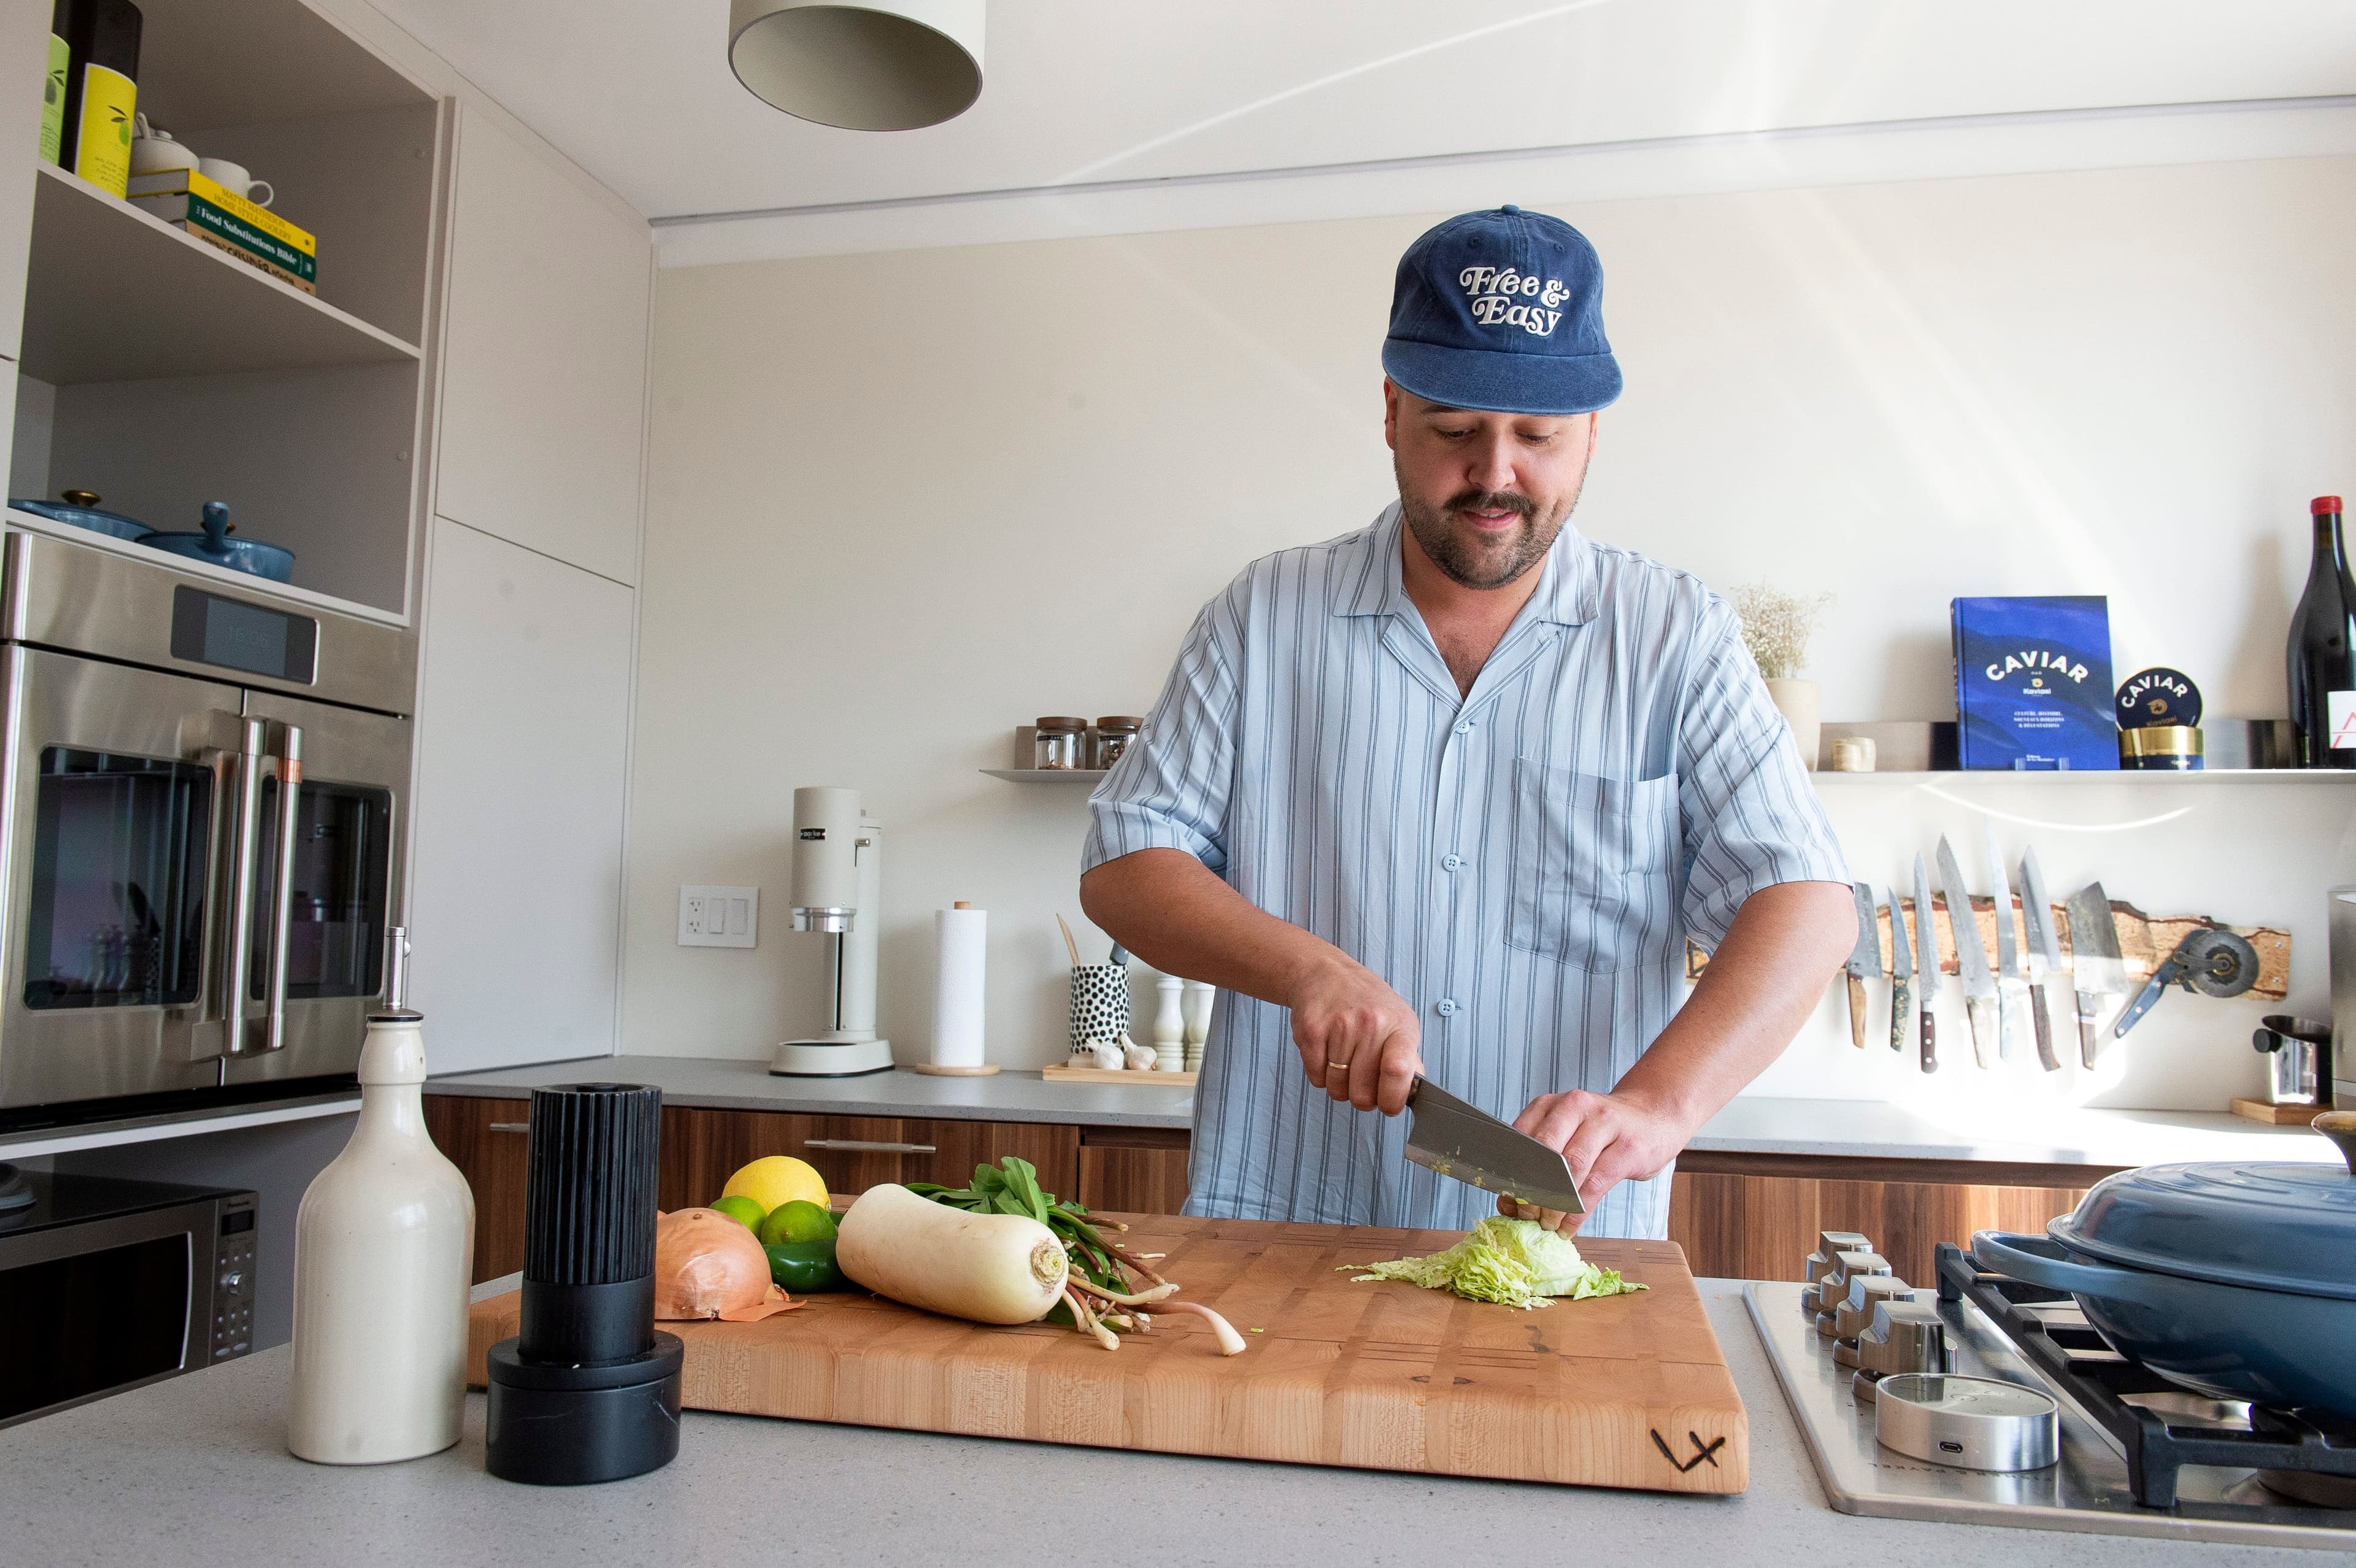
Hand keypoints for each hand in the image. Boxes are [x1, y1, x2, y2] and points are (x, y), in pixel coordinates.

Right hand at [1286, 949, 1421, 1114]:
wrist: (1325, 972)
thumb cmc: (1366, 1001)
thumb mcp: (1398, 1020)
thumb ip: (1408, 1058)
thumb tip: (1413, 1092)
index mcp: (1399, 1025)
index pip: (1398, 1071)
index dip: (1392, 1099)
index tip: (1388, 1105)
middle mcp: (1370, 1024)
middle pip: (1362, 1093)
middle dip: (1361, 1097)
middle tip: (1361, 1081)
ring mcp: (1339, 1026)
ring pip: (1336, 1089)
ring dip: (1339, 1085)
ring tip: (1343, 1061)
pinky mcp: (1312, 1030)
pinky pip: (1316, 1078)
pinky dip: (1320, 1074)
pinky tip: (1326, 1053)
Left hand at [1494, 1089, 1689, 1232]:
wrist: (1654, 1117)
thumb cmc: (1603, 1132)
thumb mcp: (1568, 1135)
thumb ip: (1540, 1161)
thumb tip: (1507, 1204)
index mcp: (1552, 1104)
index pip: (1520, 1138)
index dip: (1510, 1172)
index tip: (1506, 1201)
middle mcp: (1576, 1106)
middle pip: (1544, 1151)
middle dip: (1531, 1189)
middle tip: (1526, 1216)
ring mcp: (1605, 1123)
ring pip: (1571, 1167)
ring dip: (1554, 1203)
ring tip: (1547, 1225)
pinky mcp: (1629, 1147)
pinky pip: (1596, 1183)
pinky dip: (1578, 1211)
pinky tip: (1568, 1226)